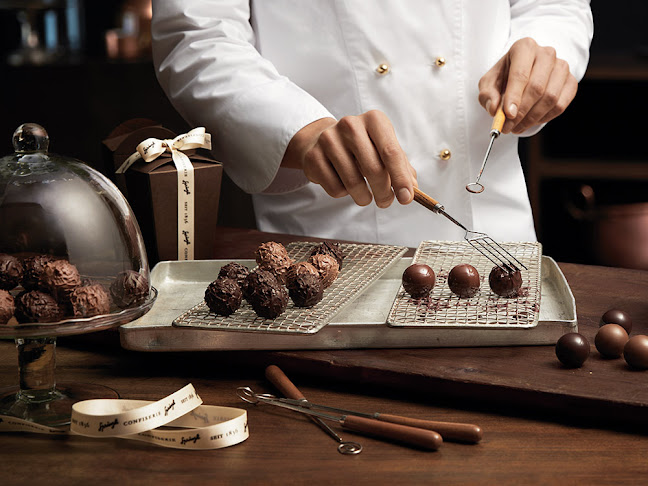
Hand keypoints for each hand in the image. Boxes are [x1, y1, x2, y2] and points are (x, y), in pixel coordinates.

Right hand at [282, 111, 416, 207]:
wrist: (321, 139)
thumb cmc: (360, 146)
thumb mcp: (383, 148)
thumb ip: (401, 168)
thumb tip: (411, 189)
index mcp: (374, 120)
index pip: (392, 152)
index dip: (401, 179)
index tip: (406, 198)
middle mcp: (351, 125)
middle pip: (374, 169)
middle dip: (384, 193)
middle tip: (386, 202)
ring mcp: (329, 140)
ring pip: (353, 182)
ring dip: (364, 197)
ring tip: (366, 197)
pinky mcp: (314, 157)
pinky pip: (335, 188)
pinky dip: (344, 194)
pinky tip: (344, 184)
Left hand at [478, 37, 577, 133]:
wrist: (523, 74)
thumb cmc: (504, 77)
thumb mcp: (489, 83)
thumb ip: (487, 95)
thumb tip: (494, 109)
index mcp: (524, 48)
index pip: (520, 74)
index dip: (514, 96)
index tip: (508, 114)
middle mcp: (546, 53)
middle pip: (537, 87)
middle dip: (521, 112)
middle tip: (507, 127)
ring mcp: (562, 67)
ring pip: (550, 98)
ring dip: (531, 118)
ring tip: (516, 127)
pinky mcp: (570, 81)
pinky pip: (560, 105)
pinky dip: (544, 118)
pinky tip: (531, 121)